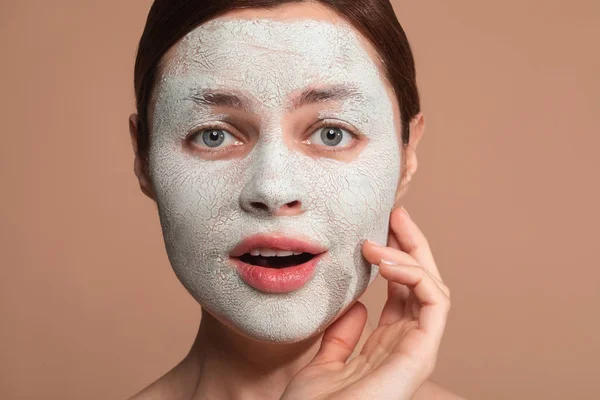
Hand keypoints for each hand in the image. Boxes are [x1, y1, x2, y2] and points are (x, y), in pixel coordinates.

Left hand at [281, 206, 450, 399]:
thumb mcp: (324, 362)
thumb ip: (343, 335)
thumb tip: (356, 306)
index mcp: (386, 345)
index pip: (401, 292)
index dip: (394, 257)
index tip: (377, 227)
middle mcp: (406, 345)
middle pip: (420, 283)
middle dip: (410, 245)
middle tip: (394, 212)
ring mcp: (416, 350)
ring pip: (433, 287)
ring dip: (412, 252)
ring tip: (384, 230)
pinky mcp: (421, 354)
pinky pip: (435, 302)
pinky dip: (415, 274)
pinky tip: (385, 259)